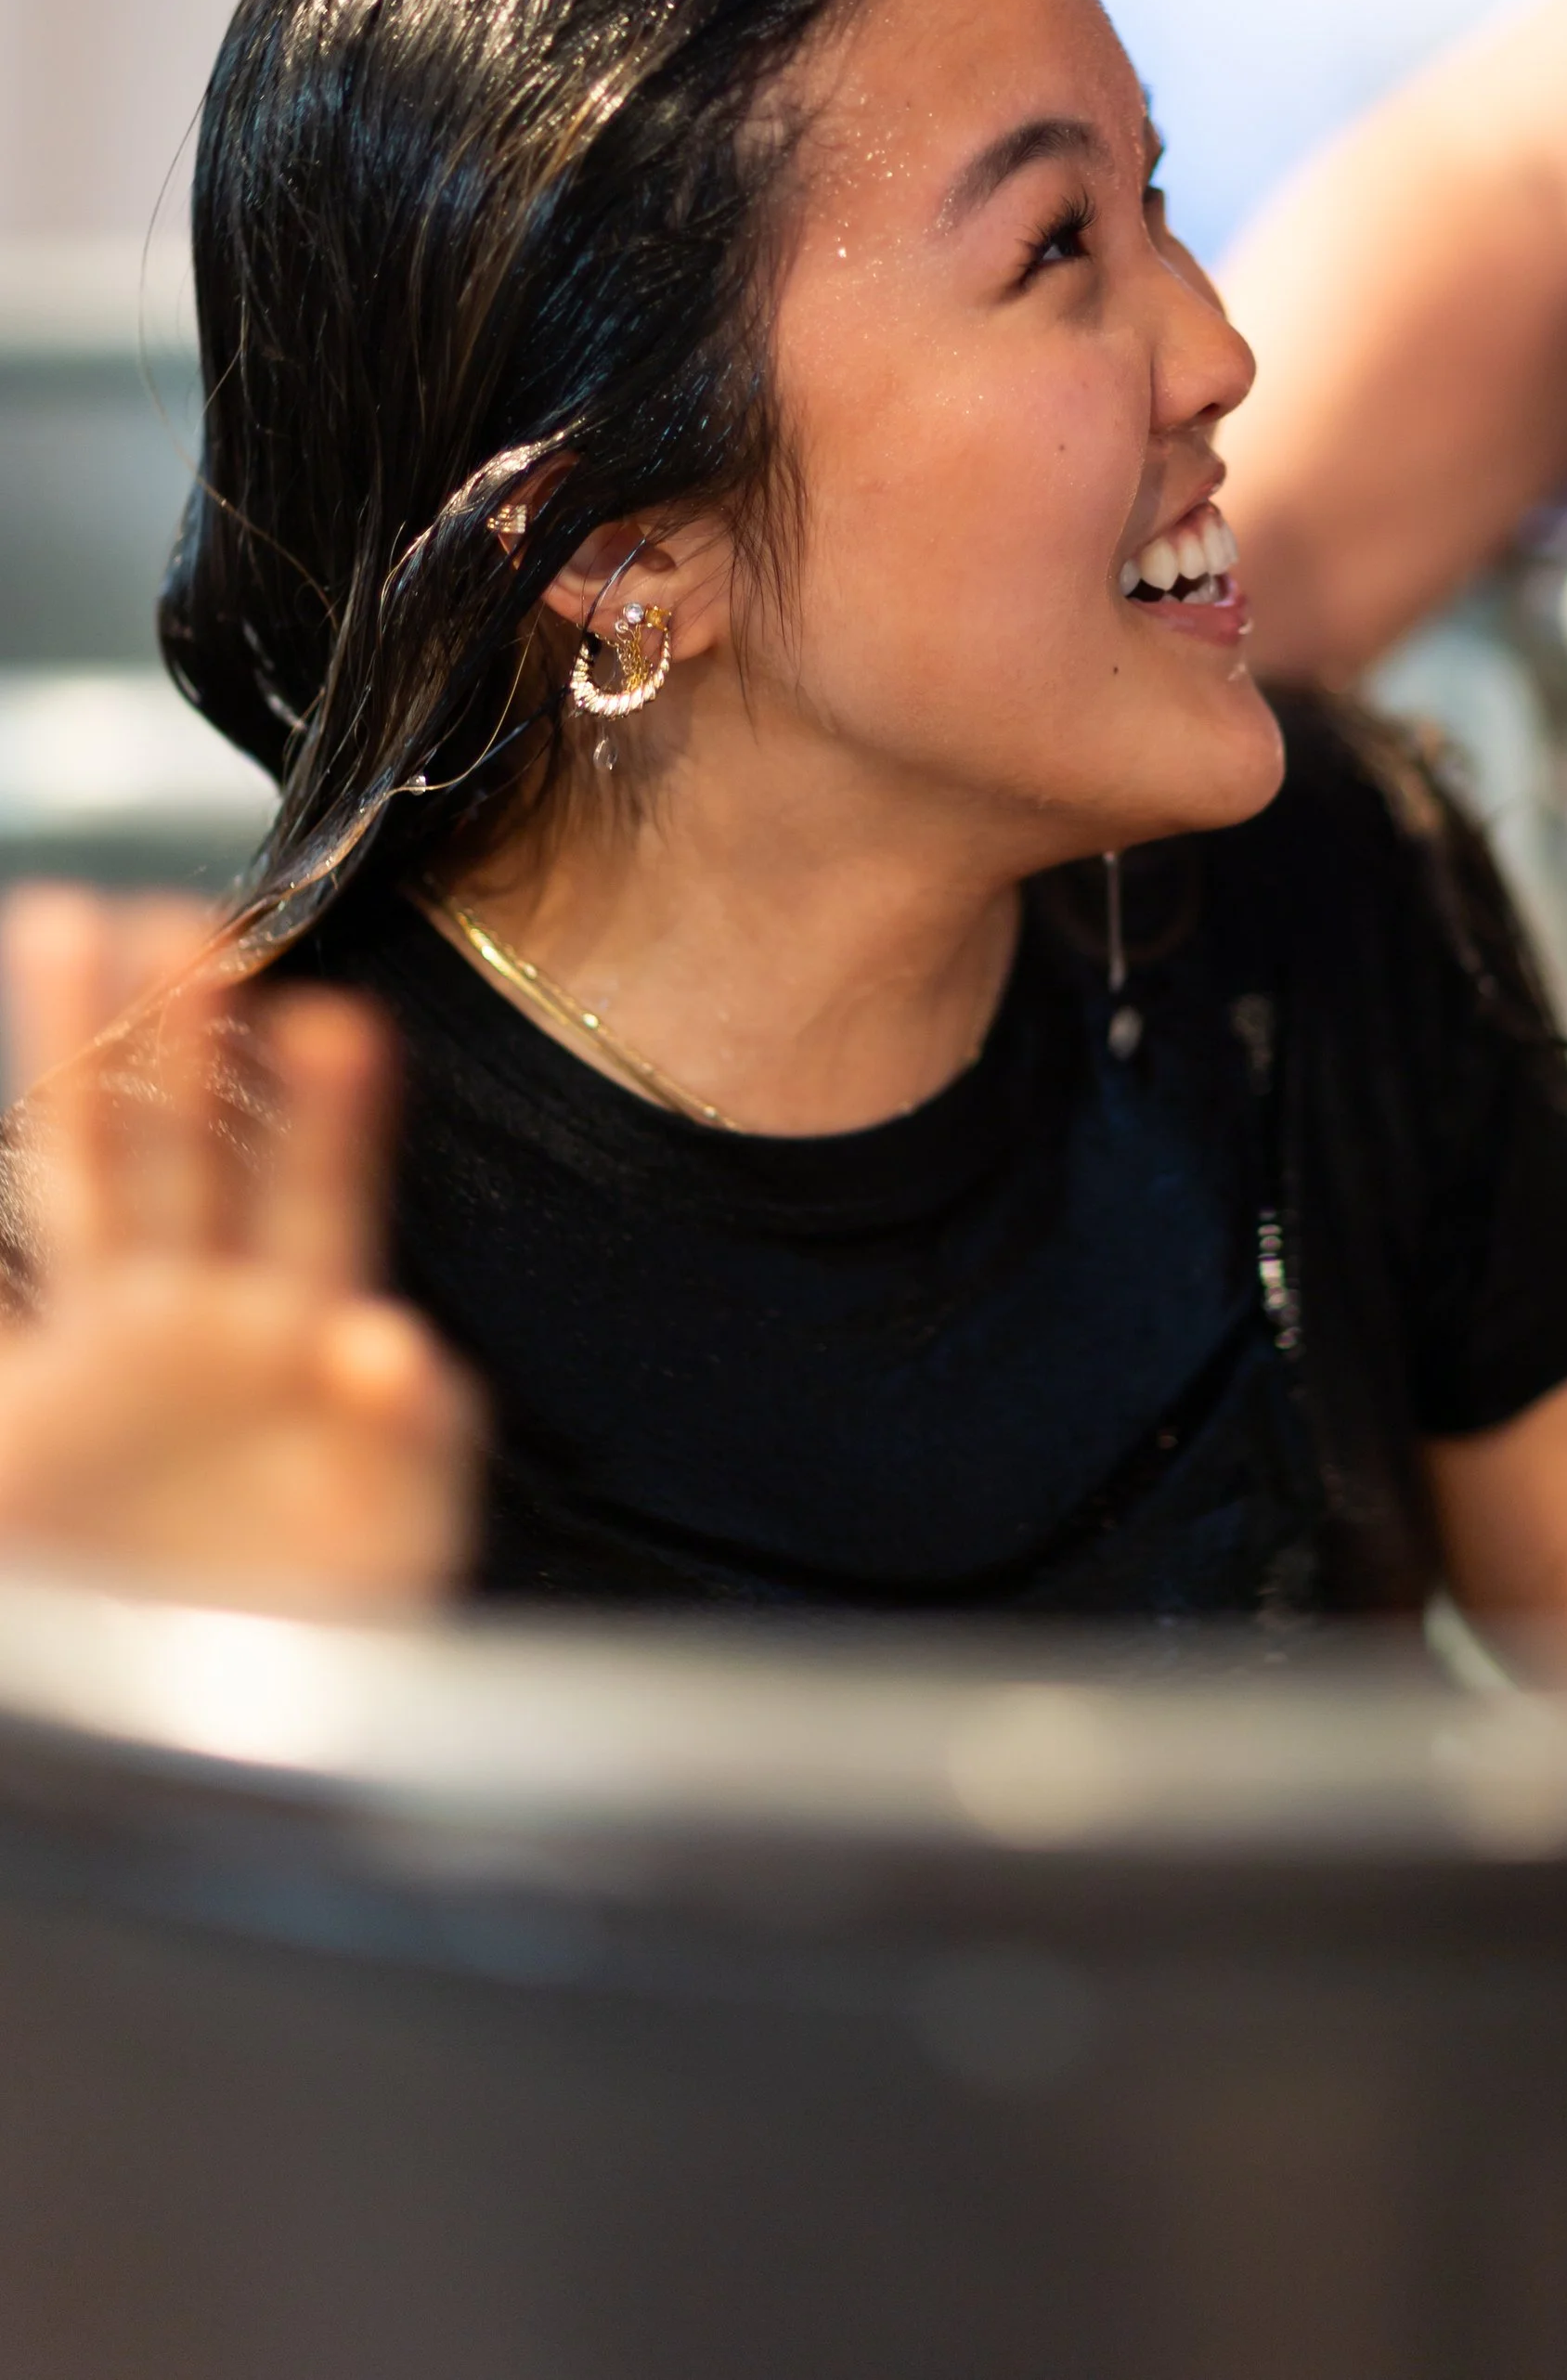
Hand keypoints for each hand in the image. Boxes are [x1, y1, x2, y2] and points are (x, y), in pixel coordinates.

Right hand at [0, 892, 475, 1609]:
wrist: (214, 1764)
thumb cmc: (328, 1652)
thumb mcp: (398, 1546)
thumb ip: (412, 1442)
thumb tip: (392, 1342)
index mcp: (302, 1341)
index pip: (322, 1192)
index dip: (326, 1111)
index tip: (333, 1018)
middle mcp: (200, 1326)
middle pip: (193, 1147)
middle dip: (185, 1035)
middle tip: (184, 917)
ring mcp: (102, 1361)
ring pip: (85, 1175)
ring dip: (74, 1057)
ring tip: (67, 921)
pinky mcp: (22, 1423)